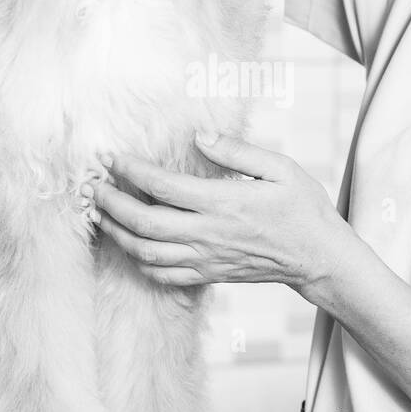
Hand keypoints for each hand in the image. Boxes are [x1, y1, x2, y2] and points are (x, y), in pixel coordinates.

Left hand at [85, 131, 356, 299]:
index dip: (131, 171)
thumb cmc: (303, 208)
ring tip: (100, 214)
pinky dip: (138, 261)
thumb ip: (238, 152)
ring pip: (146, 252)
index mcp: (223, 203)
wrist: (318, 258)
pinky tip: (129, 244)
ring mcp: (206, 258)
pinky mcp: (208, 275)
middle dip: (111, 203)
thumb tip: (200, 136)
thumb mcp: (281, 168)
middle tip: (93, 185)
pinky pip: (162, 275)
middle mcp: (208, 234)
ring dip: (117, 232)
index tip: (112, 157)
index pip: (163, 186)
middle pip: (143, 222)